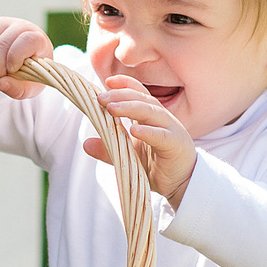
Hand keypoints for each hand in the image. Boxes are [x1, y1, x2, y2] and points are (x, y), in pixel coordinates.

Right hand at [0, 18, 54, 97]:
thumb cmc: (28, 73)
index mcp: (38, 40)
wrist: (19, 60)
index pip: (27, 41)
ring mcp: (1, 24)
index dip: (15, 56)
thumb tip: (1, 84)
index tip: (11, 70)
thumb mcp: (28, 88)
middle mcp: (20, 26)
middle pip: (2, 43)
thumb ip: (17, 89)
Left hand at [84, 75, 195, 205]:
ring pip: (151, 113)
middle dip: (120, 96)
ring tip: (111, 108)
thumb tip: (86, 143)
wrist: (180, 185)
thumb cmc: (156, 166)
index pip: (139, 94)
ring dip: (130, 108)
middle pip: (142, 100)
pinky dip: (148, 132)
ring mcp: (171, 130)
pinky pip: (162, 136)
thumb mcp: (128, 156)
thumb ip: (109, 149)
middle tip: (100, 98)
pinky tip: (134, 130)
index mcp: (151, 117)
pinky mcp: (177, 145)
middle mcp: (162, 119)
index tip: (107, 82)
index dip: (125, 85)